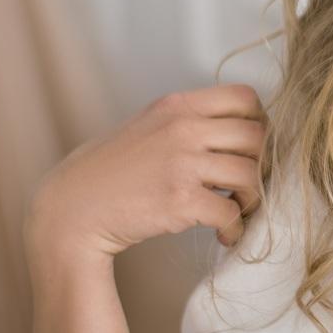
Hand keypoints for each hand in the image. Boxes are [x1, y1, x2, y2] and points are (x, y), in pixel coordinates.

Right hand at [25, 83, 267, 262]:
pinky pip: (231, 213)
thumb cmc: (109, 172)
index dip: (260, 123)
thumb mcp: (147, 126)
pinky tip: (224, 235)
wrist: (71, 210)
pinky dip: (235, 229)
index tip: (252, 147)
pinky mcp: (181, 201)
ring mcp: (183, 164)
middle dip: (261, 164)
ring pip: (250, 175)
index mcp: (177, 105)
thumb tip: (239, 131)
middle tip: (248, 184)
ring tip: (238, 211)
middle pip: (256, 137)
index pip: (245, 97)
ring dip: (252, 199)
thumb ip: (187, 121)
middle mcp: (183, 128)